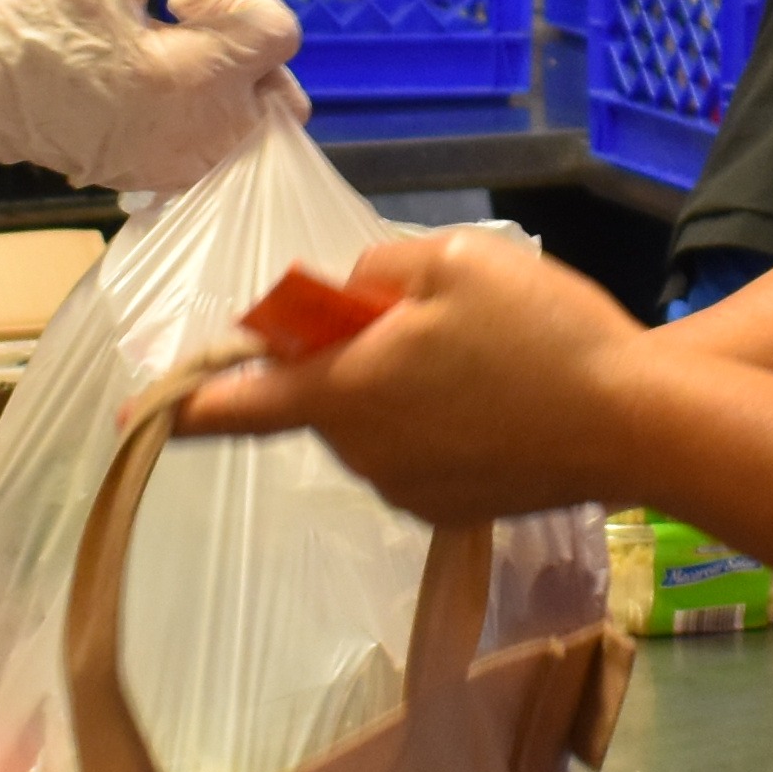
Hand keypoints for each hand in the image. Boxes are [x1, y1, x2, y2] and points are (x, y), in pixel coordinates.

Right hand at [0, 0, 302, 196]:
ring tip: (166, 56)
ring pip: (253, 120)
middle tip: (180, 25)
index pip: (276, 32)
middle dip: (245, 45)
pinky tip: (156, 91)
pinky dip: (205, 115)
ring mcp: (181, 165)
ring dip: (230, 80)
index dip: (236, 0)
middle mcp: (200, 135)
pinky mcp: (161, 178)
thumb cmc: (27, 27)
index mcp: (192, 78)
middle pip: (279, 83)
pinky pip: (217, 147)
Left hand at [180, 228, 651, 520]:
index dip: (179, 404)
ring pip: (372, 422)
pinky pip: (415, 454)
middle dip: (345, 355)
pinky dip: (437, 424)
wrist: (638, 425)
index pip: (235, 404)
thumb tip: (343, 298)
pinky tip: (500, 398)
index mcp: (344, 390)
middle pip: (319, 397)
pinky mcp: (450, 509)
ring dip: (395, 388)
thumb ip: (375, 274)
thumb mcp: (455, 262)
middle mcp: (361, 451)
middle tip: (419, 313)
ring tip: (483, 354)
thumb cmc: (540, 334)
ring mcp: (406, 488)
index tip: (134, 415)